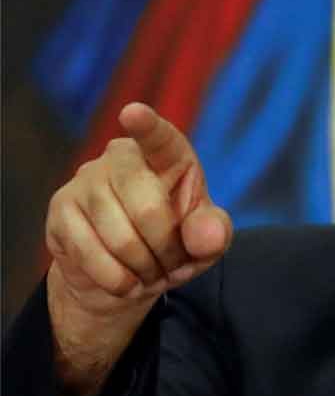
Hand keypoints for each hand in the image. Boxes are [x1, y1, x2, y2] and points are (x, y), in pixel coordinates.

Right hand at [44, 103, 231, 395]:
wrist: (126, 276)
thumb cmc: (174, 244)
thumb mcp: (204, 242)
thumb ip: (213, 234)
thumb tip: (206, 237)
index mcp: (166, 155)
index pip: (159, 138)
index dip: (147, 126)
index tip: (134, 113)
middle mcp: (121, 157)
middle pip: (147, 210)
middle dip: (166, 249)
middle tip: (172, 264)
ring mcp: (86, 182)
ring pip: (120, 238)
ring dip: (144, 269)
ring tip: (151, 272)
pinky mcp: (60, 211)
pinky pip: (91, 255)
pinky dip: (118, 280)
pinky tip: (127, 282)